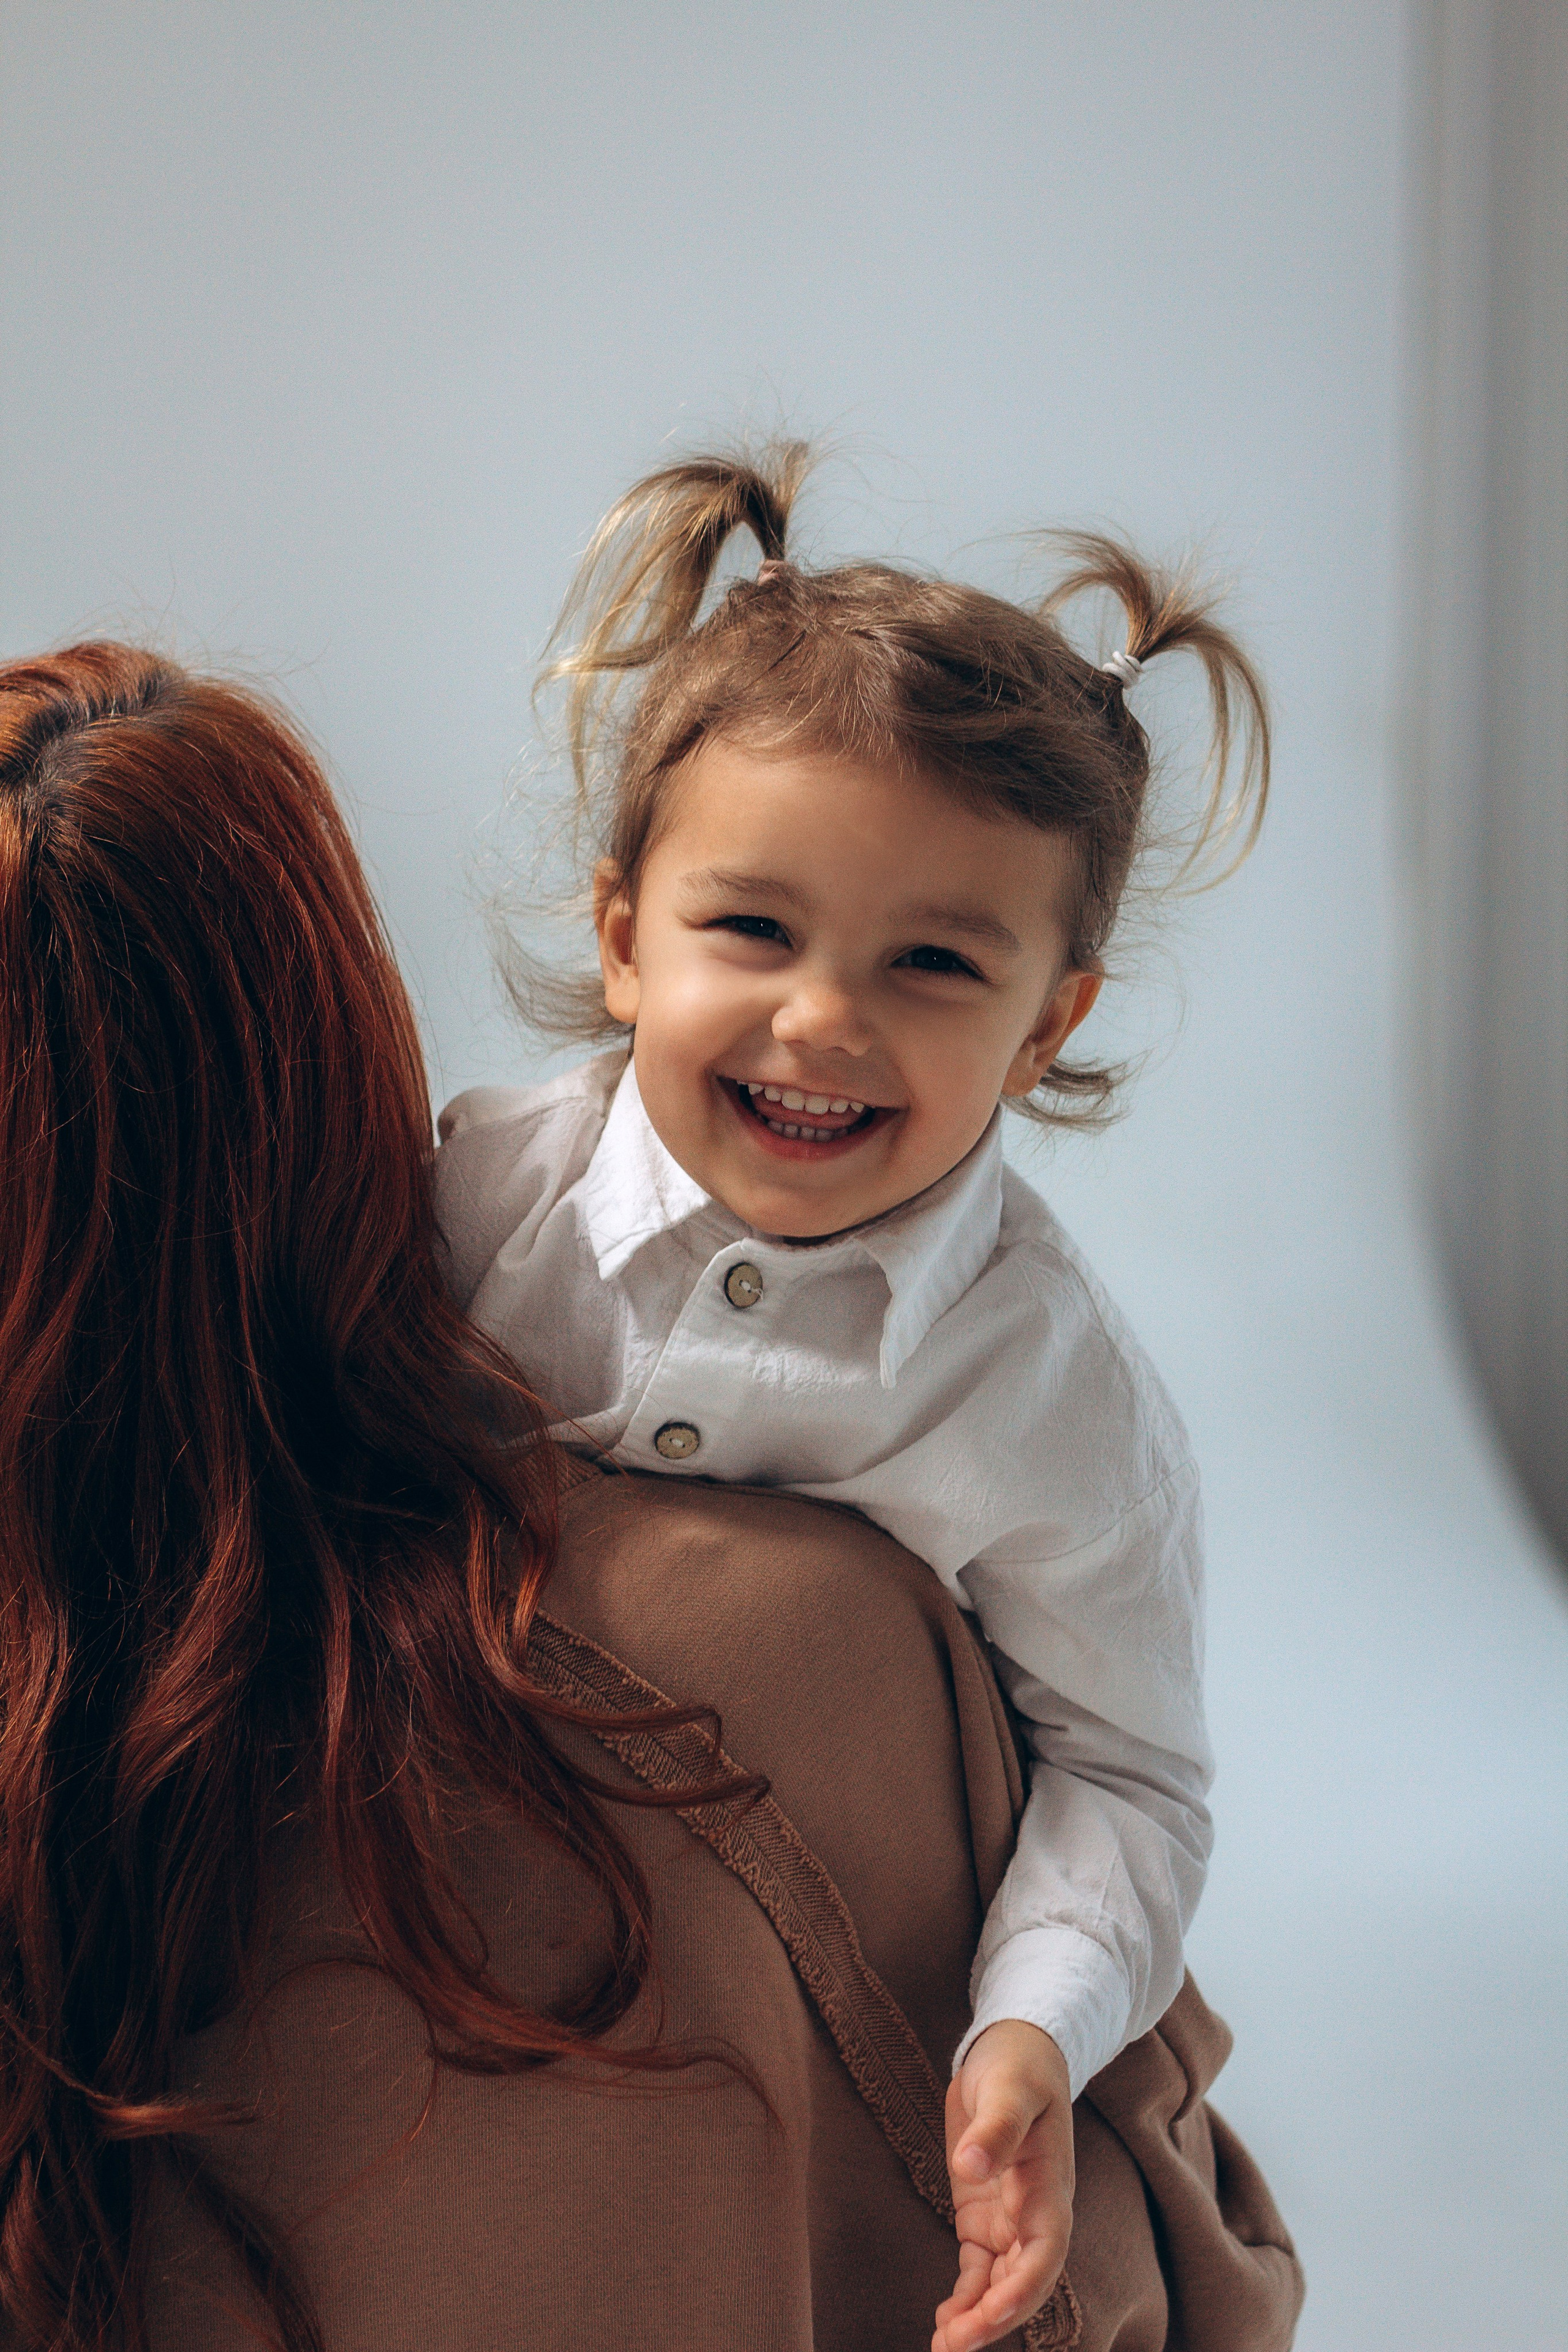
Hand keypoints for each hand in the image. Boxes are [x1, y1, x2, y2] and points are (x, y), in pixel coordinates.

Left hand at [932, 2020, 1073, 2351]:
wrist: (1016, 2049)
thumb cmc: (1020, 2065)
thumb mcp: (1011, 2086)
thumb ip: (997, 2127)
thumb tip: (970, 2166)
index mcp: (1050, 2186)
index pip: (1045, 2251)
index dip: (1024, 2288)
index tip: (992, 2313)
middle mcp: (1035, 2212)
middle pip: (1024, 2281)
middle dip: (995, 2317)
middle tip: (954, 2346)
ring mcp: (1009, 2218)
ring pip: (1000, 2283)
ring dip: (978, 2317)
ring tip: (944, 2346)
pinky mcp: (983, 2215)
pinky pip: (978, 2270)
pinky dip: (965, 2298)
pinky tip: (945, 2321)